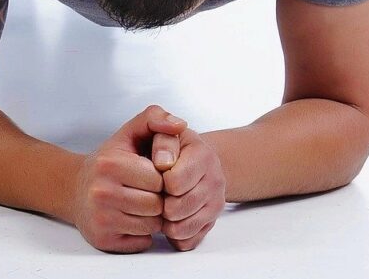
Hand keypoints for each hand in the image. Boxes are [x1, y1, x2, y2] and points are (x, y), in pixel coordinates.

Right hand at [71, 105, 187, 252]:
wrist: (75, 188)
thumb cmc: (108, 161)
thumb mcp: (128, 133)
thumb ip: (154, 119)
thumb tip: (180, 124)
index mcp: (110, 164)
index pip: (160, 180)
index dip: (160, 178)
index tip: (149, 174)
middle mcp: (102, 191)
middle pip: (157, 205)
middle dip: (157, 199)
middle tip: (145, 191)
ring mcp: (101, 217)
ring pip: (152, 226)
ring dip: (152, 217)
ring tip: (139, 204)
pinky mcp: (102, 239)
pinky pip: (142, 242)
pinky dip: (142, 233)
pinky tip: (129, 219)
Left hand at [160, 128, 225, 251]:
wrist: (192, 158)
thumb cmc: (170, 145)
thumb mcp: (162, 129)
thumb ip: (157, 127)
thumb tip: (162, 162)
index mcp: (203, 154)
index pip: (174, 181)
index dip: (156, 180)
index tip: (152, 174)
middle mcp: (216, 180)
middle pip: (178, 207)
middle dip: (159, 201)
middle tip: (153, 193)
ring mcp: (216, 204)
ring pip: (182, 227)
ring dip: (164, 220)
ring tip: (157, 205)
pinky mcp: (211, 223)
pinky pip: (188, 241)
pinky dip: (173, 234)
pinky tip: (167, 219)